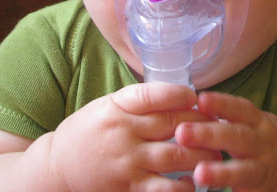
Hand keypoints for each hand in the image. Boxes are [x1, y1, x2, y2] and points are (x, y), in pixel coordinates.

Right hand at [49, 82, 221, 191]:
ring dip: (201, 156)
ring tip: (215, 154)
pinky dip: (182, 187)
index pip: (155, 95)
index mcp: (119, 107)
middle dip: (202, 125)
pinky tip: (193, 182)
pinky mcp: (127, 188)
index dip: (181, 94)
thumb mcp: (109, 105)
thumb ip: (141, 101)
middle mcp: (124, 132)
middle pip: (173, 125)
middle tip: (219, 126)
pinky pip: (162, 189)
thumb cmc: (89, 131)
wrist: (57, 168)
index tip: (197, 96)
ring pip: (175, 157)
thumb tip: (184, 95)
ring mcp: (127, 162)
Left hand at [175, 92, 276, 191]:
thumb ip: (230, 116)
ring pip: (244, 170)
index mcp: (258, 122)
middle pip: (237, 137)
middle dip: (209, 135)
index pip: (240, 108)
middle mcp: (263, 143)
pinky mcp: (262, 191)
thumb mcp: (256, 122)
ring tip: (199, 173)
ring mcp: (263, 169)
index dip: (221, 103)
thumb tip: (191, 105)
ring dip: (221, 173)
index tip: (200, 99)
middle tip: (182, 133)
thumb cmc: (267, 140)